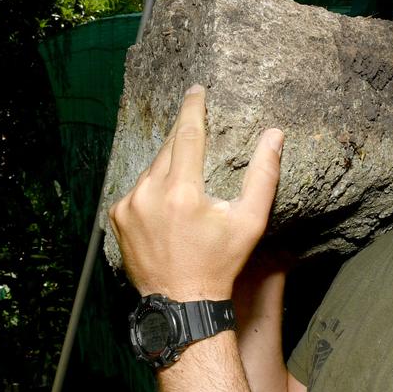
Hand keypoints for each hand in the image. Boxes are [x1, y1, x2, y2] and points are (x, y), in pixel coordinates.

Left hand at [109, 85, 283, 300]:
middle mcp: (149, 193)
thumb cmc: (220, 262)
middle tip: (196, 125)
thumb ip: (263, 175)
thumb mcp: (250, 221)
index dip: (193, 108)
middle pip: (168, 149)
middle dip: (183, 136)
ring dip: (169, 166)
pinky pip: (137, 189)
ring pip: (152, 169)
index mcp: (182, 191)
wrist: (182, 302)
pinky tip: (167, 202)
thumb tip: (274, 135)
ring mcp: (129, 205)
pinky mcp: (117, 217)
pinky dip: (152, 188)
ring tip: (186, 177)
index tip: (196, 89)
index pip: (187, 134)